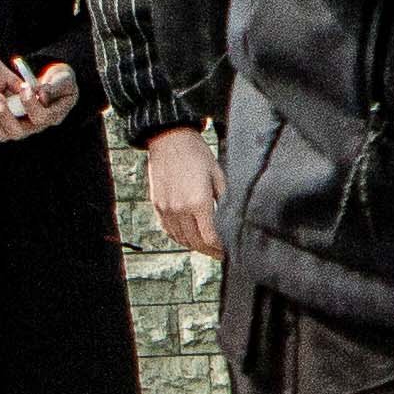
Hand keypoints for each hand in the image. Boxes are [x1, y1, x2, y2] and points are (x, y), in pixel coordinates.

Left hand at [0, 58, 78, 144]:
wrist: (53, 85)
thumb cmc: (60, 81)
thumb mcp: (64, 78)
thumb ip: (55, 85)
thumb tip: (39, 93)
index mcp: (53, 115)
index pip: (42, 117)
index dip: (30, 103)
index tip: (24, 85)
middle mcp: (37, 127)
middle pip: (18, 132)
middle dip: (5, 114)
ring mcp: (23, 128)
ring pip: (4, 134)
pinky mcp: (9, 126)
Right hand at [142, 125, 224, 256]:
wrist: (169, 140)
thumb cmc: (197, 154)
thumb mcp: (218, 175)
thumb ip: (226, 199)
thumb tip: (235, 219)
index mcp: (198, 202)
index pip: (210, 238)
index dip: (221, 248)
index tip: (231, 250)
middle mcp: (180, 209)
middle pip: (196, 242)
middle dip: (211, 251)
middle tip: (223, 254)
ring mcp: (166, 209)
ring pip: (182, 239)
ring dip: (196, 246)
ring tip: (210, 248)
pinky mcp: (157, 205)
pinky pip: (169, 230)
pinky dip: (181, 238)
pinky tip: (191, 238)